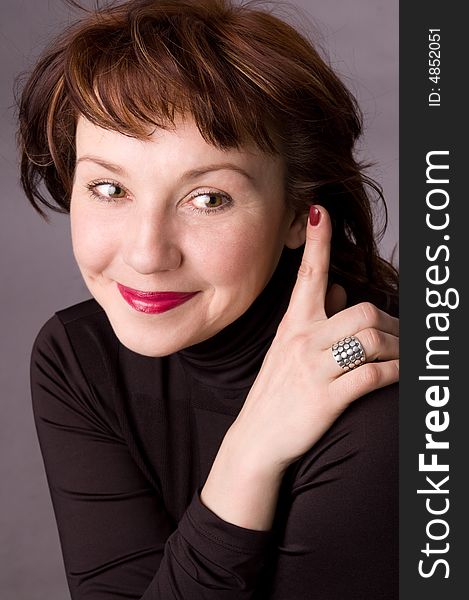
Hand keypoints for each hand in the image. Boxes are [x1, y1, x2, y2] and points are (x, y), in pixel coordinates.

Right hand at [228, 205, 398, 472]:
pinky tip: (400, 374)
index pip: (308, 274)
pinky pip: (375, 375)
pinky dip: (397, 373)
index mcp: (293, 324)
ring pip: (374, 340)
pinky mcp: (327, 398)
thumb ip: (315, 316)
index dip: (317, 242)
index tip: (319, 211)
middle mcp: (303, 340)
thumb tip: (342, 288)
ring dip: (400, 348)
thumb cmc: (276, 391)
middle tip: (399, 336)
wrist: (257, 439)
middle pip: (364, 310)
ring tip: (405, 356)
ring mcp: (314, 369)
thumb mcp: (286, 348)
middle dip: (392, 321)